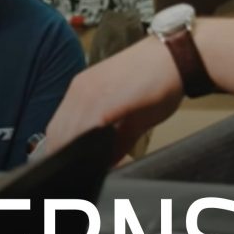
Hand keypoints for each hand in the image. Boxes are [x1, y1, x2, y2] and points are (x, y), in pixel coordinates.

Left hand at [37, 36, 185, 162]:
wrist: (177, 56)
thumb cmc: (158, 80)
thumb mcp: (132, 116)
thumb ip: (116, 142)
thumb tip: (107, 164)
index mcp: (81, 90)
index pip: (58, 127)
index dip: (61, 150)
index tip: (70, 168)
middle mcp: (79, 90)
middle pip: (56, 133)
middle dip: (65, 157)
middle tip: (78, 176)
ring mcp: (88, 94)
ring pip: (66, 134)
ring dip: (74, 155)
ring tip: (87, 173)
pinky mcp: (103, 101)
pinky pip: (83, 131)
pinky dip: (86, 149)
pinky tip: (97, 162)